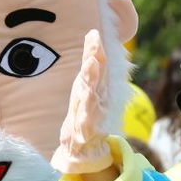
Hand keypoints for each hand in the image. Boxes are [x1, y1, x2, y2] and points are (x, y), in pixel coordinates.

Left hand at [51, 30, 115, 179]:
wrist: (84, 146)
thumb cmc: (84, 111)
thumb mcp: (85, 84)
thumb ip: (90, 61)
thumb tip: (92, 34)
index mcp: (93, 85)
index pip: (96, 64)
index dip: (94, 49)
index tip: (93, 34)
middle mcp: (96, 96)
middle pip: (97, 77)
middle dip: (96, 61)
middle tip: (95, 46)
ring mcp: (92, 113)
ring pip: (92, 95)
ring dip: (93, 81)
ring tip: (91, 66)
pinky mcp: (86, 129)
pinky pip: (86, 121)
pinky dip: (87, 115)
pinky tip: (85, 108)